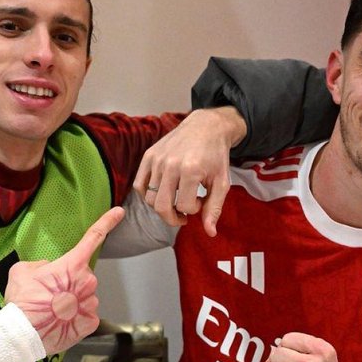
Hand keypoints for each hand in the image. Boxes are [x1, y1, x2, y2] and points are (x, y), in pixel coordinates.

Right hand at [4, 207, 125, 355]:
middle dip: (69, 281)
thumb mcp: (22, 271)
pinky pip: (85, 314)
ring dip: (72, 300)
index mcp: (72, 264)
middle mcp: (87, 281)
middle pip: (82, 276)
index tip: (119, 212)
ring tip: (52, 310)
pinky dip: (75, 317)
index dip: (107, 222)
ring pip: (84, 296)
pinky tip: (60, 321)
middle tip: (49, 294)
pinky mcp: (92, 321)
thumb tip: (49, 269)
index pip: (93, 237)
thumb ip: (40, 265)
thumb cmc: (21, 301)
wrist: (22, 334)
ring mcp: (92, 302)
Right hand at [132, 106, 244, 236]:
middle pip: (161, 207)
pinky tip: (163, 193)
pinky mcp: (149, 156)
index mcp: (191, 171)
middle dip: (172, 218)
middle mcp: (171, 165)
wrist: (206, 127)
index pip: (184, 207)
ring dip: (162, 206)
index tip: (200, 202)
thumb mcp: (221, 183)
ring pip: (150, 198)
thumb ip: (214, 208)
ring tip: (175, 201)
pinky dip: (148, 195)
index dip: (194, 210)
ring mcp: (157, 160)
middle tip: (182, 217)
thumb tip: (210, 233)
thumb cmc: (215, 156)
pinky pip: (139, 185)